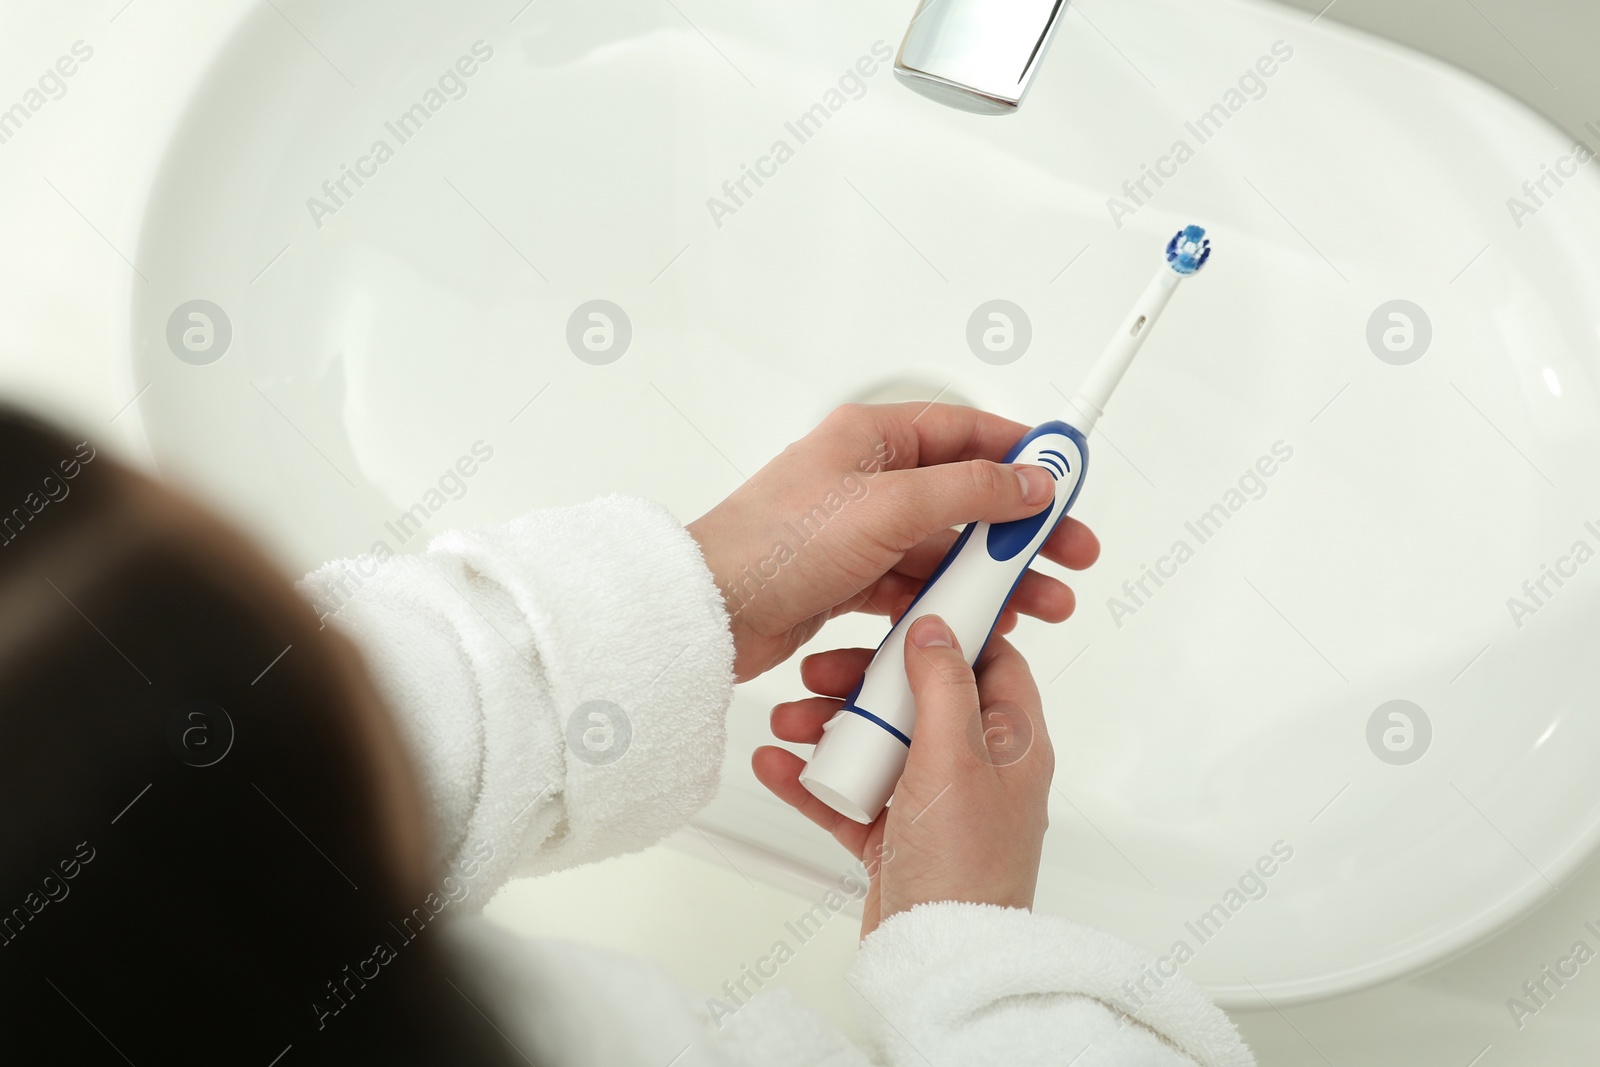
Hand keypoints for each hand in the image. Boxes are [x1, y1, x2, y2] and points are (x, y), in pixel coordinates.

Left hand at [686, 402, 1098, 681]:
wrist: (710, 613)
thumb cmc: (772, 545)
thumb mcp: (888, 507)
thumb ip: (967, 492)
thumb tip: (1028, 480)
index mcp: (870, 438)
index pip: (965, 431)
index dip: (1022, 452)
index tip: (1067, 475)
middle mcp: (865, 479)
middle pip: (964, 497)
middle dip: (1020, 529)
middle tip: (1068, 553)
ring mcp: (857, 532)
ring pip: (944, 548)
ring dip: (992, 575)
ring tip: (1039, 602)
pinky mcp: (847, 580)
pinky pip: (915, 585)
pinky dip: (950, 601)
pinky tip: (981, 620)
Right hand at [753, 615, 1052, 937]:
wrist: (939, 962)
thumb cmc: (966, 869)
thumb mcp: (956, 760)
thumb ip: (943, 687)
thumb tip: (936, 628)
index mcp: (1011, 743)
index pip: (987, 663)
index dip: (946, 633)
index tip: (896, 612)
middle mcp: (975, 767)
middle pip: (917, 698)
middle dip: (861, 683)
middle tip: (816, 674)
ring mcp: (933, 801)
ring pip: (877, 742)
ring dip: (827, 727)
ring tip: (784, 723)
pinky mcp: (895, 835)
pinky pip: (850, 791)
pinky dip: (813, 778)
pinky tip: (773, 764)